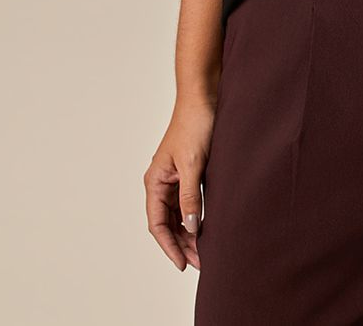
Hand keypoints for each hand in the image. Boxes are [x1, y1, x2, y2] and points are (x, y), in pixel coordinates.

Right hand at [144, 97, 216, 270]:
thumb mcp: (193, 164)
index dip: (170, 246)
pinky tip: (206, 226)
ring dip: (189, 232)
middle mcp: (161, 182)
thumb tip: (190, 227)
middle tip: (201, 262)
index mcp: (155, 181)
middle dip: (182, 244)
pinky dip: (195, 216)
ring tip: (205, 250)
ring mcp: (174, 177)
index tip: (183, 264)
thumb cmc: (195, 125)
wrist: (205, 97)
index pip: (158, 223)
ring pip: (178, 214)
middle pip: (168, 222)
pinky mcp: (189, 171)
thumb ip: (190, 197)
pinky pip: (188, 202)